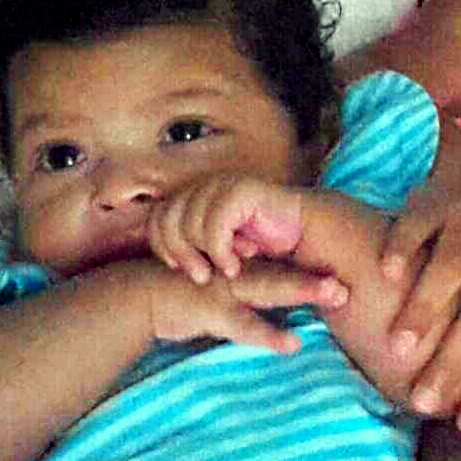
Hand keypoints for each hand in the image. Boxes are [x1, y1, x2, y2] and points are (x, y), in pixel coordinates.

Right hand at [119, 257, 346, 352]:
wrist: (143, 295)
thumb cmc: (192, 288)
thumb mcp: (229, 282)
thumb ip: (262, 284)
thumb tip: (298, 291)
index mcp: (252, 263)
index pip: (293, 256)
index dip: (324, 257)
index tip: (361, 261)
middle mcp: (244, 270)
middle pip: (290, 266)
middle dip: (324, 267)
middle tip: (359, 267)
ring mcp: (228, 287)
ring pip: (271, 287)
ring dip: (303, 289)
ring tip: (336, 293)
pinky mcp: (211, 310)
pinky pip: (243, 325)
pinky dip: (268, 335)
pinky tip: (292, 344)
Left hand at [147, 177, 306, 283]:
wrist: (303, 232)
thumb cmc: (261, 243)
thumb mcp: (218, 247)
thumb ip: (191, 245)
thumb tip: (160, 260)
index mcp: (195, 195)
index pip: (157, 218)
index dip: (162, 246)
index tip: (179, 269)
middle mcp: (205, 185)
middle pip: (166, 220)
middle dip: (181, 253)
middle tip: (201, 276)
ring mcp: (223, 184)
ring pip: (188, 225)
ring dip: (205, 254)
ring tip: (225, 270)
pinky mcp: (241, 191)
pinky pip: (214, 226)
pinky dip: (221, 251)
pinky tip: (236, 264)